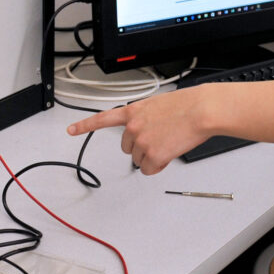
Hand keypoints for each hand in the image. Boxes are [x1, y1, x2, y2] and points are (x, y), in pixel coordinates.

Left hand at [67, 90, 206, 174]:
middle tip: (161, 139)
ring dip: (152, 156)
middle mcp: (133, 127)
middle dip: (141, 147)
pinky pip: (149, 169)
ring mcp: (141, 142)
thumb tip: (150, 131)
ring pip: (139, 160)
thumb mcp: (160, 104)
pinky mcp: (152, 156)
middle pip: (127, 148)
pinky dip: (158, 166)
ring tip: (170, 142)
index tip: (71, 130)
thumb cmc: (188, 105)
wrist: (201, 111)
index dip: (85, 126)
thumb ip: (147, 116)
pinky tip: (170, 154)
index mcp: (134, 111)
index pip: (103, 119)